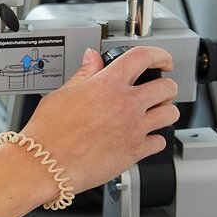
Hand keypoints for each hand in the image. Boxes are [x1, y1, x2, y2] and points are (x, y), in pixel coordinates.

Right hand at [18, 46, 179, 191]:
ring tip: (154, 113)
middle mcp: (126, 104)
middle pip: (167, 86)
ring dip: (165, 111)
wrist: (45, 162)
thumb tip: (92, 58)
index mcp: (108, 84)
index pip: (144, 57)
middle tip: (158, 90)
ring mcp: (133, 128)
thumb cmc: (48, 132)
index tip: (162, 60)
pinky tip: (142, 137)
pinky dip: (154, 139)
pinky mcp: (135, 151)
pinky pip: (160, 141)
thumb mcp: (63, 93)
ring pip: (171, 113)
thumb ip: (85, 74)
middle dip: (165, 86)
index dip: (160, 54)